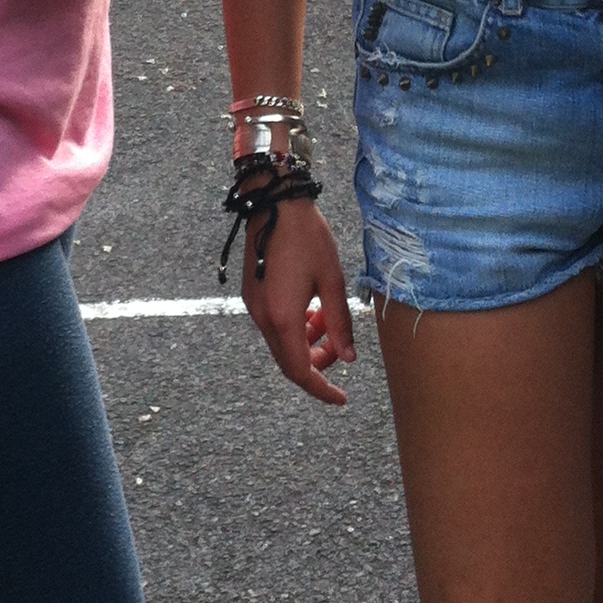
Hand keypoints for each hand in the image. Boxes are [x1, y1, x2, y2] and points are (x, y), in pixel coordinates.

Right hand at [239, 197, 356, 406]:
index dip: (321, 389)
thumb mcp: (332, 280)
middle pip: (289, 361)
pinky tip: (311, 310)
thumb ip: (341, 323)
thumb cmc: (307, 237)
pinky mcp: (252, 295)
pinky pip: (274, 326)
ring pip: (282, 344)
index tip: (340, 398)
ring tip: (328, 321)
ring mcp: (254, 307)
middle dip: (317, 363)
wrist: (274, 204)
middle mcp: (262, 317)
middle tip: (341, 350)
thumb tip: (349, 357)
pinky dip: (295, 329)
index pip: (301, 370)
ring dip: (307, 343)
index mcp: (283, 318)